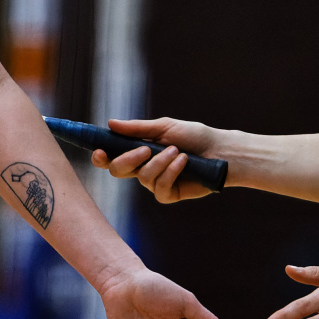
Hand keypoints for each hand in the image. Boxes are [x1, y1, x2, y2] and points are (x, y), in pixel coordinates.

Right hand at [89, 117, 219, 205]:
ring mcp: (155, 183)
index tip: (99, 151)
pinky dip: (172, 172)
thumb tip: (111, 123)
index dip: (100, 157)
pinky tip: (184, 162)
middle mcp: (143, 169)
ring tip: (178, 152)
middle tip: (146, 150)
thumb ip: (138, 129)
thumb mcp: (165, 127)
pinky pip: (160, 187)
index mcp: (138, 152)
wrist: (219, 150)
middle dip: (129, 159)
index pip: (111, 157)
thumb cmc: (193, 136)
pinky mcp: (168, 194)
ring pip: (142, 177)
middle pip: (117, 171)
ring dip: (160, 162)